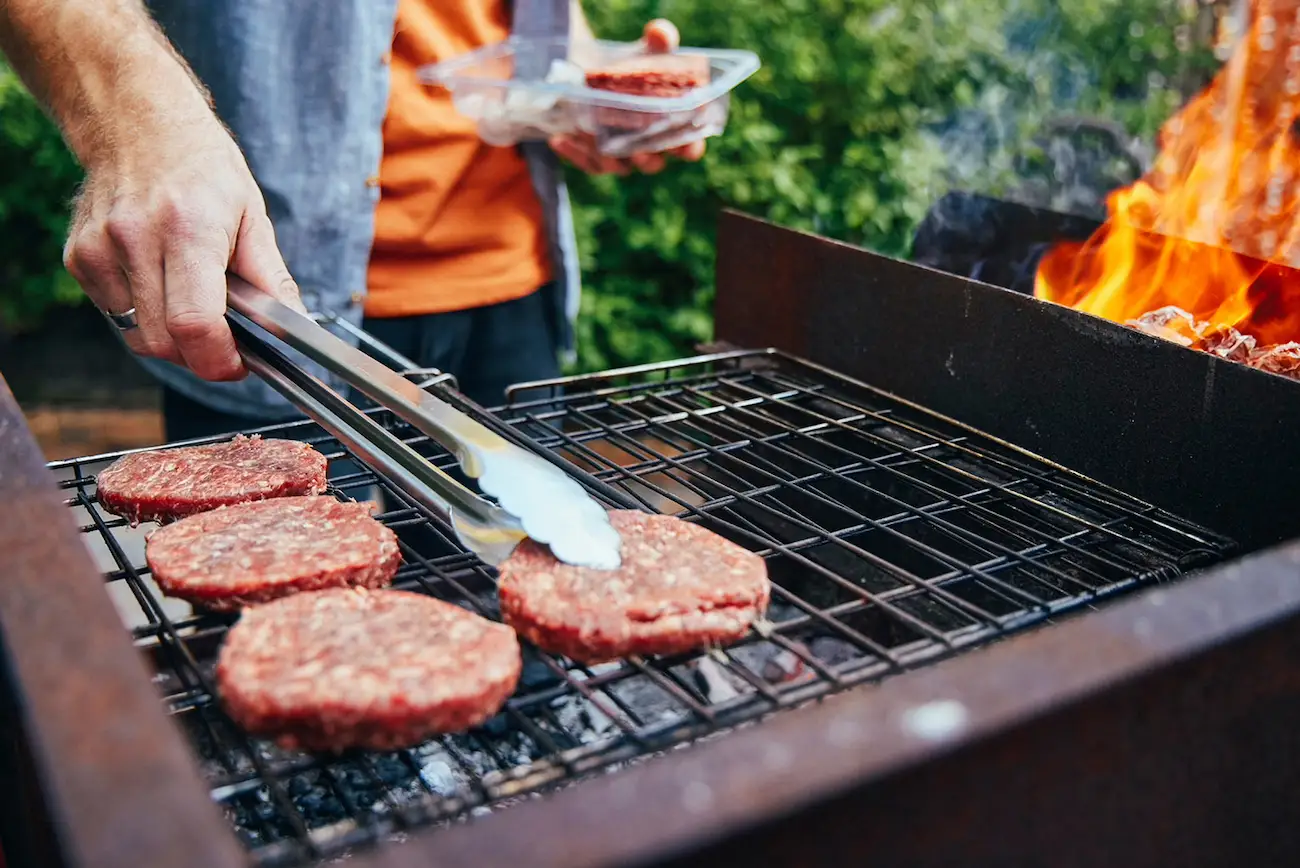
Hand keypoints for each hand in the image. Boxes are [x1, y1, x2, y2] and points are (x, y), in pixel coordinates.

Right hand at [63, 107, 302, 381]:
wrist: (137, 124)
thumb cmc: (203, 169)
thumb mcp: (253, 216)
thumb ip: (272, 278)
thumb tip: (296, 328)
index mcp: (188, 230)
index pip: (194, 323)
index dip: (219, 359)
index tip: (238, 364)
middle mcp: (135, 240)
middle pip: (163, 342)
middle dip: (199, 354)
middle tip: (224, 338)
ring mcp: (99, 250)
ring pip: (137, 337)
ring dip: (171, 338)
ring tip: (192, 299)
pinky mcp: (78, 259)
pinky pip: (116, 316)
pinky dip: (144, 315)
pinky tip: (160, 282)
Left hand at [548, 18, 707, 175]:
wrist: (595, 69)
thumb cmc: (633, 65)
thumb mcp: (647, 50)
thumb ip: (660, 40)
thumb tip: (659, 34)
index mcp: (673, 128)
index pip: (689, 148)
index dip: (689, 149)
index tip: (685, 145)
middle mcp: (649, 147)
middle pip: (653, 164)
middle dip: (647, 159)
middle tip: (641, 151)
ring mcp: (621, 155)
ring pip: (618, 167)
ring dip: (609, 159)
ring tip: (598, 143)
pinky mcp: (594, 156)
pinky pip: (587, 163)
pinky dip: (574, 154)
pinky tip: (560, 139)